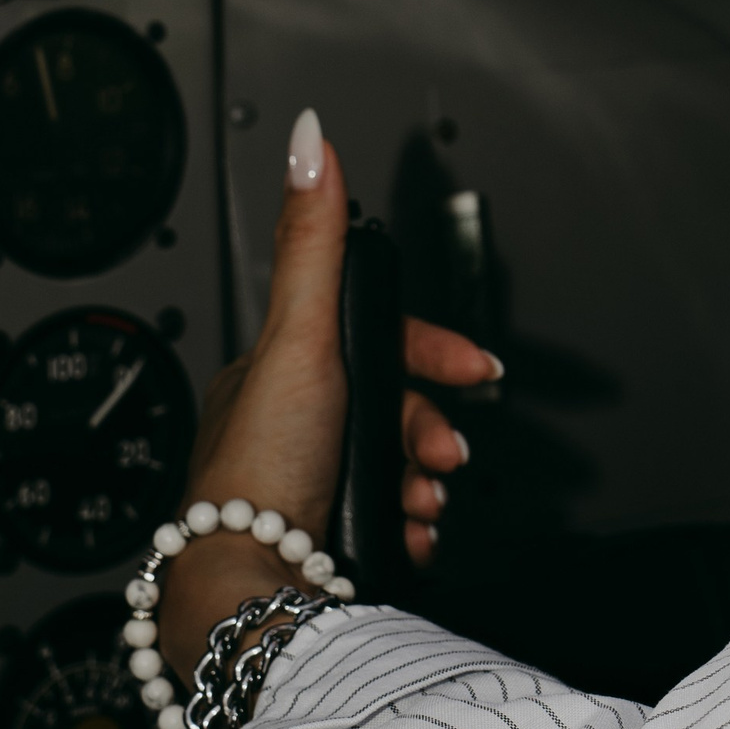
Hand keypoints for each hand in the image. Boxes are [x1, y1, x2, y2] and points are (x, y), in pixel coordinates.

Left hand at [160, 109, 501, 681]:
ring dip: (427, 482)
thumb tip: (311, 142)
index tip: (475, 369)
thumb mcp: (298, 337)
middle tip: (443, 455)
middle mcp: (288, 428)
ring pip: (399, 466)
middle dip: (433, 431)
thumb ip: (314, 241)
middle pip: (396, 409)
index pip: (373, 339)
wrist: (254, 586)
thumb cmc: (261, 471)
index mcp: (277, 374)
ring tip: (422, 502)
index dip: (432, 351)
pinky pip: (391, 522)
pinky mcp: (324, 540)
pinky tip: (408, 535)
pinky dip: (412, 528)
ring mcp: (306, 486)